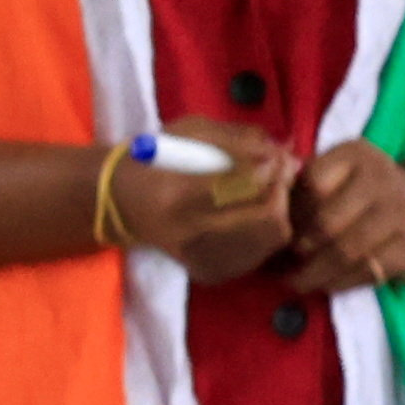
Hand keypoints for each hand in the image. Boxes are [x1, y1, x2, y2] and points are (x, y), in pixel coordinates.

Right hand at [110, 143, 296, 282]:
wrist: (118, 204)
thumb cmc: (153, 159)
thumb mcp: (190, 133)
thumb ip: (239, 139)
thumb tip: (286, 149)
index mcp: (178, 195)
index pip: (245, 185)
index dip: (274, 169)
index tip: (280, 156)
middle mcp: (190, 233)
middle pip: (268, 217)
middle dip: (283, 189)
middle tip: (281, 173)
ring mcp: (201, 258)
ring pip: (271, 238)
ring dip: (281, 209)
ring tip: (268, 191)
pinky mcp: (211, 271)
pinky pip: (261, 253)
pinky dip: (268, 229)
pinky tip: (254, 213)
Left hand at [282, 139, 404, 292]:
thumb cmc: (362, 184)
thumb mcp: (335, 168)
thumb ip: (304, 184)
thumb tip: (271, 220)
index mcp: (356, 155)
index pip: (314, 187)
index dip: (292, 214)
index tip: (279, 229)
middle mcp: (382, 181)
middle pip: (328, 225)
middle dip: (300, 248)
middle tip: (283, 262)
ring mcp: (401, 214)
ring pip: (346, 253)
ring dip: (314, 274)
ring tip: (295, 281)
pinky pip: (368, 272)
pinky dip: (340, 283)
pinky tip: (325, 283)